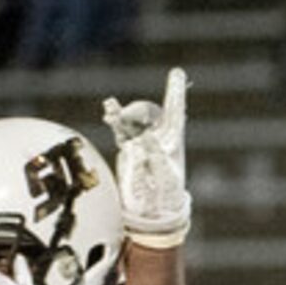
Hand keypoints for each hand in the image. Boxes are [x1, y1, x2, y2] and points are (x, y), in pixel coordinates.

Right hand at [103, 68, 190, 246]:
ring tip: (110, 110)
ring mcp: (141, 141)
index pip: (175, 112)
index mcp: (173, 141)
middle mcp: (158, 137)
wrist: (153, 211)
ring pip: (132, 120)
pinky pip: (121, 131)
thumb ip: (154, 156)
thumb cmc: (166, 195)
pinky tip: (108, 112)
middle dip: (140, 109)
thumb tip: (142, 137)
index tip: (176, 73)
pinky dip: (115, 122)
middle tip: (127, 116)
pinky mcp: (128, 149)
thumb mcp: (164, 176)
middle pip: (150, 112)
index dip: (175, 92)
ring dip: (123, 114)